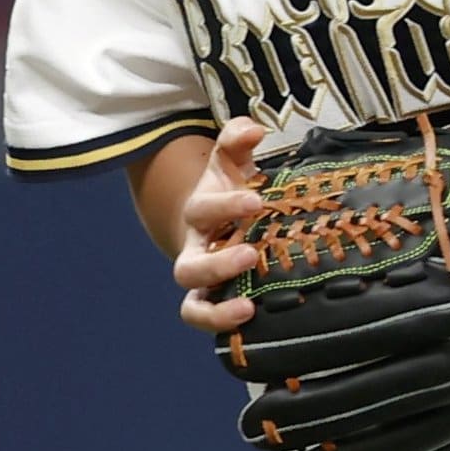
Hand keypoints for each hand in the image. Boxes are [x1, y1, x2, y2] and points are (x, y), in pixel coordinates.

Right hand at [172, 118, 266, 335]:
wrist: (217, 219)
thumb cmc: (232, 188)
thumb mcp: (233, 161)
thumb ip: (238, 138)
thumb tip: (254, 128)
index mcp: (201, 210)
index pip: (205, 208)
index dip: (228, 205)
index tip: (258, 201)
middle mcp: (196, 246)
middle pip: (191, 265)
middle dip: (219, 263)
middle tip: (251, 253)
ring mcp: (201, 277)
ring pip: (192, 298)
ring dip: (216, 306)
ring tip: (248, 304)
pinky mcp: (210, 299)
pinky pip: (201, 317)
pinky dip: (217, 322)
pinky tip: (247, 317)